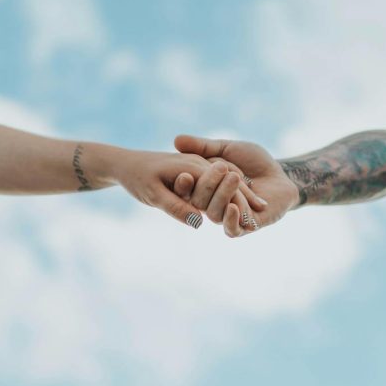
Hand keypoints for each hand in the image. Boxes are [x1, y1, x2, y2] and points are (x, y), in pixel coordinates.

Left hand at [109, 148, 251, 229]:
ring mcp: (198, 166)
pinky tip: (235, 204)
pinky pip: (215, 178)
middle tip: (261, 215)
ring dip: (240, 195)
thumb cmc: (136, 179)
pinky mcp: (195, 169)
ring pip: (225, 180)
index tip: (252, 220)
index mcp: (193, 169)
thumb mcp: (153, 195)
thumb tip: (195, 221)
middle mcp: (198, 165)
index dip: (238, 204)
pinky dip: (228, 189)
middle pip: (228, 184)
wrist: (125, 164)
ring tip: (258, 210)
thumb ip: (176, 206)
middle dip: (245, 199)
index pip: (222, 188)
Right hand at [173, 135, 301, 236]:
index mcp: (204, 188)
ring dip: (223, 196)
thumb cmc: (254, 161)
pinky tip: (234, 207)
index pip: (186, 190)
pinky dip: (230, 220)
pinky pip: (231, 230)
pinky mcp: (245, 227)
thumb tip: (176, 140)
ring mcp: (227, 217)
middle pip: (199, 202)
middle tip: (221, 167)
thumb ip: (204, 147)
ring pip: (214, 214)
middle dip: (207, 185)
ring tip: (235, 177)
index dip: (183, 185)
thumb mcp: (227, 149)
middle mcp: (211, 205)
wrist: (281, 174)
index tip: (184, 174)